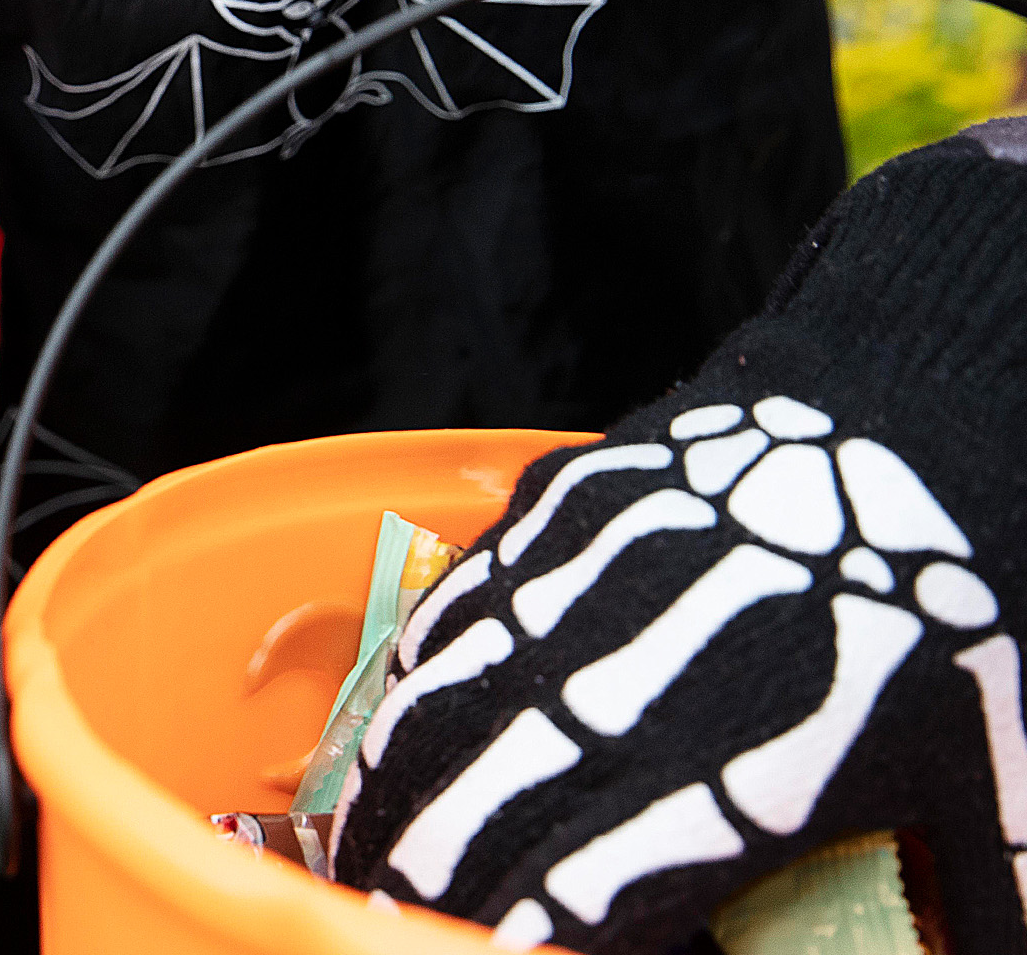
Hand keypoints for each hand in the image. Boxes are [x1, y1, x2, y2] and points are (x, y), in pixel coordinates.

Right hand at [331, 146, 1026, 953]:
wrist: (936, 431)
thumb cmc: (959, 629)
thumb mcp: (980, 806)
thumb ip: (929, 915)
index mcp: (743, 771)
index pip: (572, 899)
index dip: (504, 947)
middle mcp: (631, 681)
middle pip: (470, 819)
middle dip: (416, 893)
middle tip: (394, 923)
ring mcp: (574, 588)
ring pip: (433, 719)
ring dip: (387, 804)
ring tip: (369, 859)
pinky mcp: (550, 519)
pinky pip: (445, 624)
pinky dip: (410, 698)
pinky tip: (404, 741)